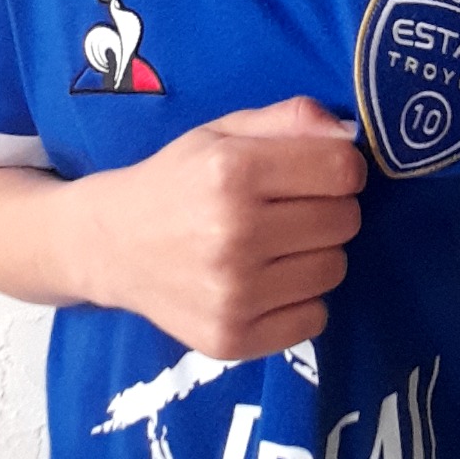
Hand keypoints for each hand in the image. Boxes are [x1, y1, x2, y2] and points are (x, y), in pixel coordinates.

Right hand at [58, 96, 366, 358]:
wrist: (110, 245)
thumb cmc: (176, 181)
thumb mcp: (222, 132)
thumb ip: (288, 120)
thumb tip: (349, 133)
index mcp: (232, 172)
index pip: (342, 171)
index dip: (340, 168)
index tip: (317, 173)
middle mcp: (234, 234)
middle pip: (344, 221)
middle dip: (328, 209)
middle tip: (289, 210)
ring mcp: (233, 294)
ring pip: (334, 270)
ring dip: (315, 255)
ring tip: (275, 246)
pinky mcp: (232, 338)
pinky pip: (314, 319)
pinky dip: (299, 301)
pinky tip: (265, 283)